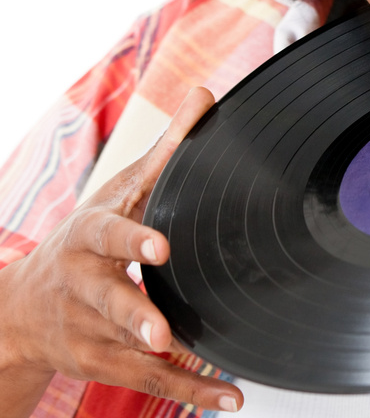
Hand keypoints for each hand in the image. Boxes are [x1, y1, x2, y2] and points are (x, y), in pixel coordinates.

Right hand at [0, 87, 243, 415]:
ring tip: (198, 364)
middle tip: (160, 330)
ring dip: (164, 363)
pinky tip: (229, 397)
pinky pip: (150, 382)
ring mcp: (92, 331)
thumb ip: (165, 149)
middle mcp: (85, 286)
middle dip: (134, 315)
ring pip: (127, 351)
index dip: (132, 240)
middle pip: (109, 301)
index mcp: (88, 236)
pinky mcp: (107, 364)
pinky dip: (190, 391)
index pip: (108, 235)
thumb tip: (206, 96)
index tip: (160, 248)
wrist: (26, 307)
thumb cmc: (89, 237)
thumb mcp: (120, 191)